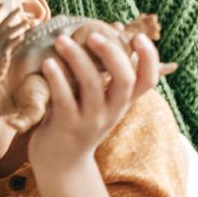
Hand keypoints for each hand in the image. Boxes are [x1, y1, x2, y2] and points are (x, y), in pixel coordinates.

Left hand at [27, 31, 160, 171]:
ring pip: (92, 86)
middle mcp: (112, 111)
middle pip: (125, 80)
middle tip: (92, 34)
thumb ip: (102, 75)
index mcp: (122, 101)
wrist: (61, 162)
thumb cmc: (76, 119)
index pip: (148, 80)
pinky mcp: (67, 127)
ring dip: (77, 59)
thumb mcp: (97, 99)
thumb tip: (103, 34)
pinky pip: (65, 100)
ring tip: (61, 41)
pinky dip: (57, 78)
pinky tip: (48, 63)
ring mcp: (91, 121)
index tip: (138, 36)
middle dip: (112, 53)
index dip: (150, 58)